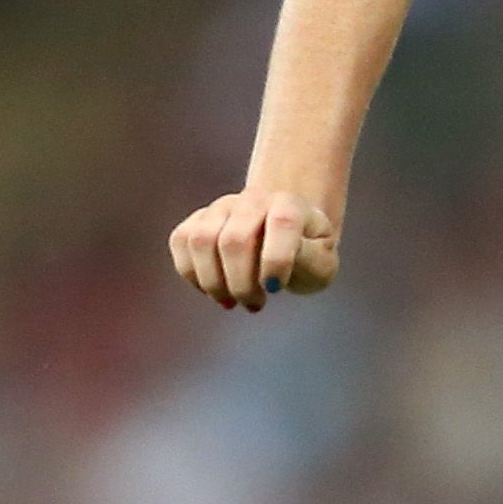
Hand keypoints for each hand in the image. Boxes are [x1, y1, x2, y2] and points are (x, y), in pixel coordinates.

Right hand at [169, 187, 339, 309]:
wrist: (285, 232)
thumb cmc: (306, 253)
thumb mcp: (322, 262)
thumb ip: (308, 261)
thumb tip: (272, 271)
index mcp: (290, 205)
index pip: (282, 224)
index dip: (276, 261)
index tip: (275, 290)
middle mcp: (253, 199)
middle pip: (234, 240)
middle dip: (241, 284)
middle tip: (254, 304)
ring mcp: (222, 207)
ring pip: (200, 240)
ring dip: (213, 282)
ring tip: (231, 301)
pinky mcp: (198, 219)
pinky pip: (180, 241)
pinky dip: (192, 274)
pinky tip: (213, 288)